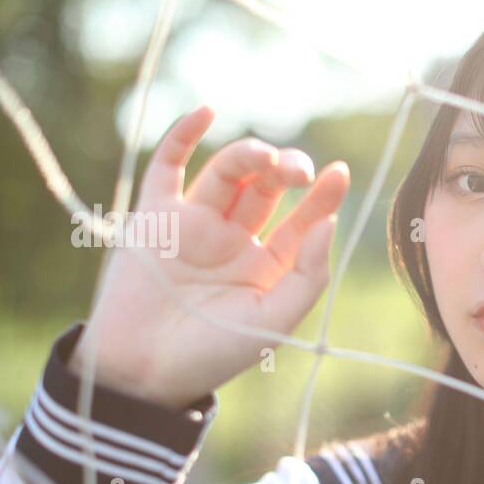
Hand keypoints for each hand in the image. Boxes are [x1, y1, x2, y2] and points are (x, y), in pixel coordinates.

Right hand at [69, 105, 350, 408]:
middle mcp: (233, 241)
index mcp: (266, 267)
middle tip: (298, 171)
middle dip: (286, 171)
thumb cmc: (212, 354)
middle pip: (267, 189)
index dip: (322, 197)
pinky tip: (205, 112)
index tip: (340, 173)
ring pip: (227, 174)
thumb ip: (307, 275)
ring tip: (266, 157)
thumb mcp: (274, 321)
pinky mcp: (155, 216)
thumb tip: (330, 224)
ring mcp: (194, 225)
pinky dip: (182, 136)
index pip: (302, 221)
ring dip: (248, 156)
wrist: (143, 371)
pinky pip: (168, 167)